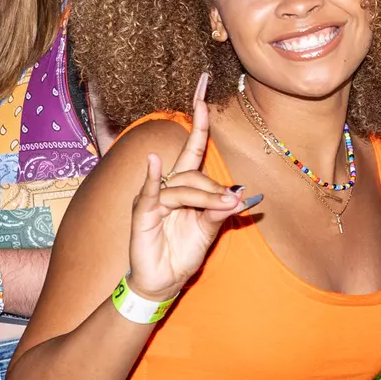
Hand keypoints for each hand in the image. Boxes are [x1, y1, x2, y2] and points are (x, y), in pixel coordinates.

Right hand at [127, 73, 255, 302]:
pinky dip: (152, 178)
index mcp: (184, 187)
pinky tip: (154, 162)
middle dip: (214, 186)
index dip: (198, 124)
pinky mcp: (142, 212)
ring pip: (182, 185)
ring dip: (205, 196)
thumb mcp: (208, 231)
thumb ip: (220, 211)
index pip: (192, 149)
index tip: (203, 97)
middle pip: (193, 170)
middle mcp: (167, 187)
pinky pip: (150, 192)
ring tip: (223, 208)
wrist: (163, 282)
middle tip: (231, 203)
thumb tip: (238, 195)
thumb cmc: (183, 254)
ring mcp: (153, 198)